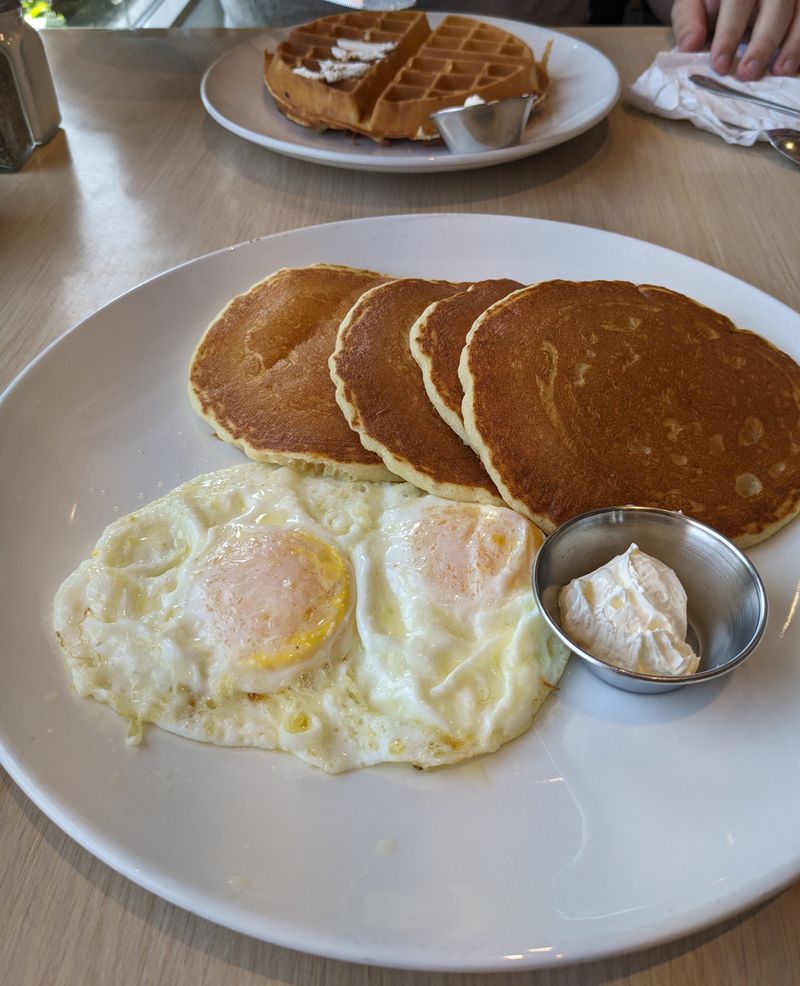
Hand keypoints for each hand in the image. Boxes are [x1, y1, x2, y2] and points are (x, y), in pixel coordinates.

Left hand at [671, 0, 799, 79]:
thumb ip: (689, 21)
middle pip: (777, 4)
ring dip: (793, 43)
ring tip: (781, 71)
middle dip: (763, 42)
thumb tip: (689, 46)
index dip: (729, 34)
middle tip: (748, 73)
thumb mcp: (694, 3)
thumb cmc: (712, 0)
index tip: (720, 64)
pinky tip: (795, 65)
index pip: (737, 2)